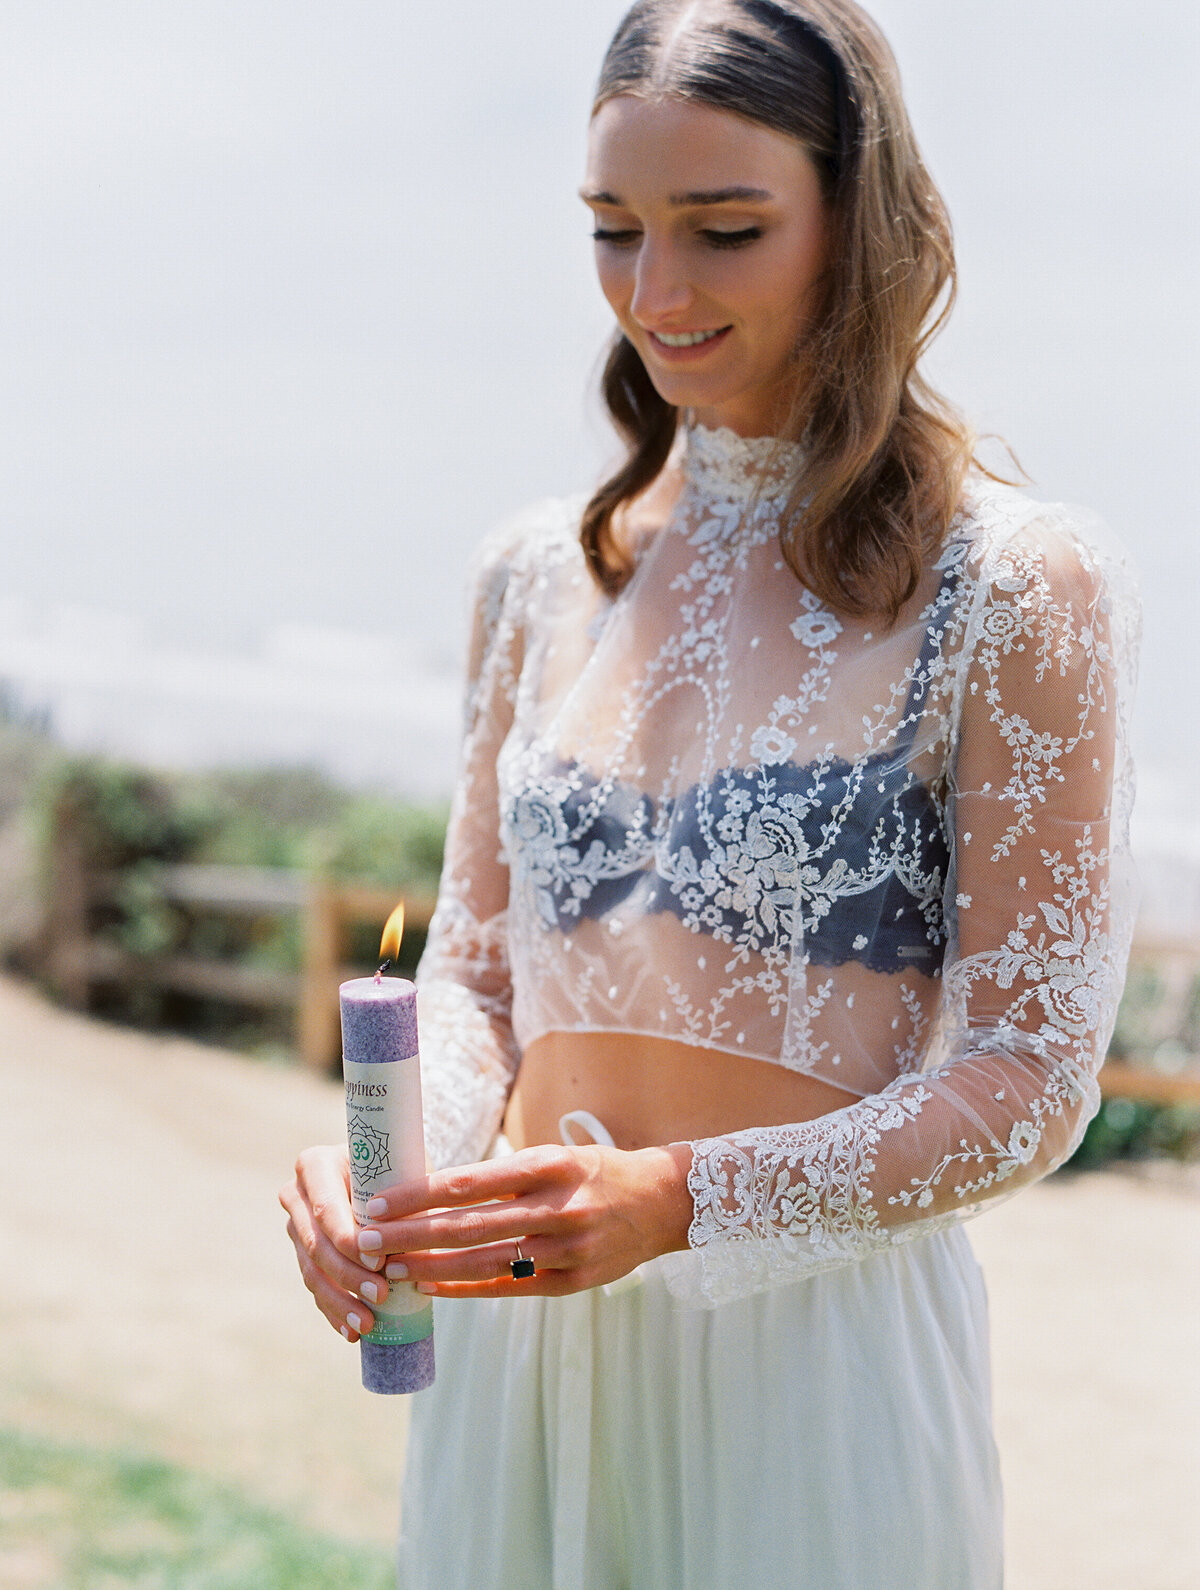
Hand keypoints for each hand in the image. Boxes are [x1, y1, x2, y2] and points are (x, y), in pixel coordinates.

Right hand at [279, 1144, 394, 1341]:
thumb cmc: (399, 1166)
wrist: (384, 1172)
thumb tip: (423, 1236)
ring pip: (312, 1270)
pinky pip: (315, 1286)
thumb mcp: (406, 1171)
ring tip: (366, 1323)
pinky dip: (334, 1310)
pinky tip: (351, 1331)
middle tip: (381, 1294)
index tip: (378, 1260)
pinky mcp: (304, 1253)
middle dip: (348, 1274)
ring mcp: (297, 1226)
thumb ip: (410, 1197)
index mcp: (316, 1165)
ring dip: (340, 1300)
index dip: (348, 1238)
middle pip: (317, 1243)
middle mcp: (299, 1194)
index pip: (326, 1207)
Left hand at [356, 1141, 694, 1298]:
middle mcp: (557, 1208)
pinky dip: (465, 1289)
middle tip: (365, 1240)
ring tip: (388, 1268)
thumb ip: (505, 1175)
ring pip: (483, 1262)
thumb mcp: (556, 1156)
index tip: (378, 1202)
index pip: (470, 1182)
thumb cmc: (596, 1172)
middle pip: (467, 1226)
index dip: (419, 1195)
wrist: (663, 1203)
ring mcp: (565, 1250)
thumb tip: (434, 1190)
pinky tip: (431, 1286)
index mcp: (549, 1166)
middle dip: (410, 1235)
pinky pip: (507, 1288)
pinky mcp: (571, 1283)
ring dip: (429, 1266)